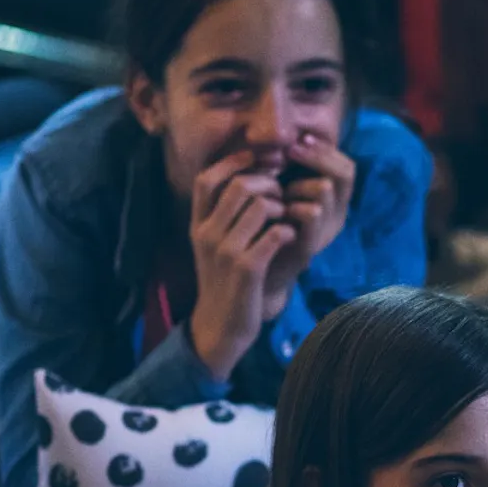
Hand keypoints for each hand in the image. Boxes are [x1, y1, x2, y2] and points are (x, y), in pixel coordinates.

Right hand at [186, 151, 295, 380]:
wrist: (221, 325)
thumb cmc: (224, 281)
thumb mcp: (212, 246)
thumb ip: (222, 215)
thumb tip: (247, 178)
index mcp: (197, 225)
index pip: (206, 179)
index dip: (234, 162)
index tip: (258, 161)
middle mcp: (207, 235)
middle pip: (239, 186)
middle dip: (268, 184)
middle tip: (281, 195)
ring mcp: (226, 252)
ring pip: (260, 207)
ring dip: (281, 207)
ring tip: (285, 218)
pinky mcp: (248, 269)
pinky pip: (274, 234)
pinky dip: (288, 230)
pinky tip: (289, 237)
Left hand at [268, 133, 354, 307]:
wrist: (255, 271)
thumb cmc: (263, 226)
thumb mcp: (277, 190)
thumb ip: (286, 167)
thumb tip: (285, 134)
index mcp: (333, 200)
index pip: (346, 166)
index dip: (326, 150)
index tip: (300, 139)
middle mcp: (337, 215)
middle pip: (344, 171)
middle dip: (316, 156)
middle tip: (290, 150)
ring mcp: (327, 231)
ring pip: (325, 187)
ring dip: (298, 183)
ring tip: (279, 191)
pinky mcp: (313, 245)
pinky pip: (312, 212)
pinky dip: (292, 204)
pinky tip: (277, 208)